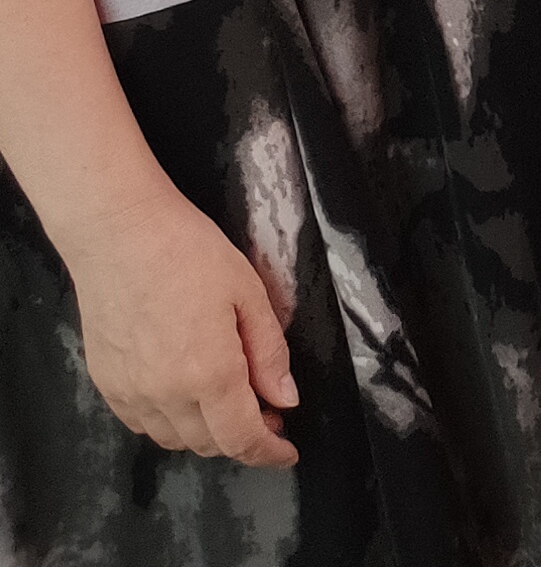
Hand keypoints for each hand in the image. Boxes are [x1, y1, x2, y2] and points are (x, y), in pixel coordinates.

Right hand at [67, 182, 296, 467]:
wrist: (119, 236)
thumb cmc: (191, 254)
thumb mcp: (249, 294)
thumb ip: (269, 353)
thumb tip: (285, 400)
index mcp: (208, 375)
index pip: (241, 438)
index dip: (268, 453)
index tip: (287, 452)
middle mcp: (164, 395)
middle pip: (208, 444)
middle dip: (243, 438)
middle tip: (268, 412)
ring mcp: (130, 393)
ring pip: (174, 439)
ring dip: (207, 433)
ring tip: (231, 402)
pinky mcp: (106, 383)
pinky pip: (142, 423)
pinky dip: (171, 422)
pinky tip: (187, 395)